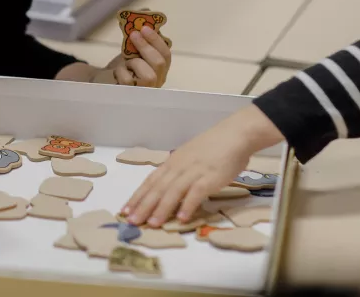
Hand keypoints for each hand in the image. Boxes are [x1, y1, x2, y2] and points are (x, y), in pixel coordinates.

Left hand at [55, 24, 171, 87]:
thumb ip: (138, 31)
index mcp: (160, 68)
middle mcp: (157, 80)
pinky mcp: (132, 95)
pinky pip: (129, 81)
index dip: (156, 40)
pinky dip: (121, 72)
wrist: (104, 79)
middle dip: (146, 46)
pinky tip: (117, 71)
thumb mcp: (131, 46)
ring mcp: (146, 90)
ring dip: (134, 62)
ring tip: (126, 60)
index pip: (166, 54)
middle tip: (133, 34)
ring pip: (149, 75)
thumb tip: (145, 11)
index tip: (144, 27)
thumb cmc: (122, 63)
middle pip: (160, 63)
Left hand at [120, 104, 284, 226]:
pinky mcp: (209, 177)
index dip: (137, 196)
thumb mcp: (189, 158)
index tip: (125, 211)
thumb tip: (168, 190)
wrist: (234, 135)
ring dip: (161, 209)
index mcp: (172, 163)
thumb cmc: (213, 147)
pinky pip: (196, 193)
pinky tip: (182, 219)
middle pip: (157, 188)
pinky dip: (187, 206)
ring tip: (153, 224)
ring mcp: (193, 172)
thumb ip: (179, 173)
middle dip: (143, 206)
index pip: (150, 181)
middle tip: (132, 222)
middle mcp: (178, 167)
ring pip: (172, 192)